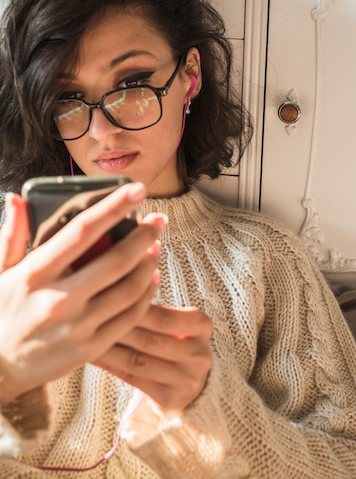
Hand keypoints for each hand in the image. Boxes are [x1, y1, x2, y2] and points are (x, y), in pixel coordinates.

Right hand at [0, 183, 164, 402]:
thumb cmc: (2, 311)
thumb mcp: (0, 271)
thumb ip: (12, 235)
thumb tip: (16, 199)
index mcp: (36, 273)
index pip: (83, 231)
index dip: (114, 207)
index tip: (137, 190)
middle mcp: (58, 299)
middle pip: (117, 260)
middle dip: (145, 235)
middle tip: (158, 220)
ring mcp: (77, 326)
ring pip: (130, 288)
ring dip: (149, 263)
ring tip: (154, 246)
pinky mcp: (91, 347)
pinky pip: (130, 316)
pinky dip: (146, 293)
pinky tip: (150, 278)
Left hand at [93, 304, 213, 411]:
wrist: (189, 380)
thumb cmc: (171, 339)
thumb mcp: (173, 321)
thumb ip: (150, 305)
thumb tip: (114, 281)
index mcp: (203, 326)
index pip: (164, 316)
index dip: (134, 307)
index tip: (106, 298)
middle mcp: (199, 354)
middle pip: (150, 339)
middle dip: (116, 326)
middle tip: (88, 317)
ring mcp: (187, 379)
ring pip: (138, 360)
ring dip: (108, 346)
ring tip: (84, 335)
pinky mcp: (171, 398)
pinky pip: (133, 378)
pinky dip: (110, 364)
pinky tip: (92, 354)